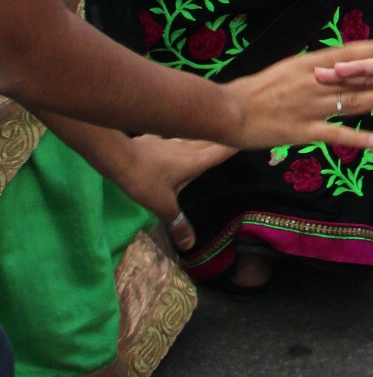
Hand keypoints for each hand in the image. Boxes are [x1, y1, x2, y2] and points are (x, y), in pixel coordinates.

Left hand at [120, 135, 234, 249]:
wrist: (118, 157)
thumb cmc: (144, 180)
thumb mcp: (162, 206)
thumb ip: (177, 224)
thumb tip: (189, 246)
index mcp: (196, 161)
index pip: (223, 150)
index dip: (238, 144)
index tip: (250, 134)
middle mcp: (189, 146)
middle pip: (213, 137)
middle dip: (225, 135)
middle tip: (237, 130)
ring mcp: (173, 139)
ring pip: (196, 133)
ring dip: (205, 132)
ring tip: (212, 133)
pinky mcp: (158, 137)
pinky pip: (177, 133)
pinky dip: (184, 134)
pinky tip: (177, 136)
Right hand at [223, 42, 372, 148]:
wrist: (228, 110)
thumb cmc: (254, 90)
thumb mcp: (284, 69)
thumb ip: (310, 68)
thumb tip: (334, 64)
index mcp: (308, 64)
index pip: (348, 54)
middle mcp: (314, 82)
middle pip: (358, 78)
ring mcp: (310, 107)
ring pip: (354, 102)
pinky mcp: (303, 131)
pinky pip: (335, 135)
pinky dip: (356, 139)